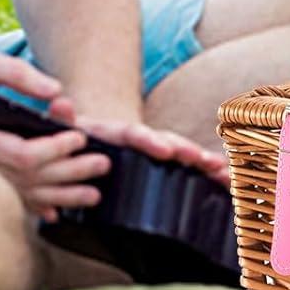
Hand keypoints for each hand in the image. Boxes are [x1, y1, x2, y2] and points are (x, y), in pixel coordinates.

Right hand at [0, 45, 112, 221]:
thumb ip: (14, 74)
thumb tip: (56, 91)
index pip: (22, 153)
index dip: (55, 148)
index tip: (79, 137)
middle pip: (29, 178)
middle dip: (70, 173)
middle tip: (104, 165)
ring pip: (21, 195)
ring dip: (60, 196)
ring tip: (94, 196)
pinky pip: (4, 199)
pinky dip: (32, 206)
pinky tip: (53, 214)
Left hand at [77, 118, 230, 187]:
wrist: (94, 138)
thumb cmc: (79, 138)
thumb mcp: (67, 129)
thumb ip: (63, 119)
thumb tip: (60, 104)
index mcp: (120, 132)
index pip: (136, 135)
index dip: (151, 141)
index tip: (165, 150)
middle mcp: (144, 139)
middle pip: (169, 143)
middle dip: (187, 151)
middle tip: (204, 160)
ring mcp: (157, 151)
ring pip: (184, 155)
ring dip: (204, 162)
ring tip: (225, 173)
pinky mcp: (163, 166)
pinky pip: (189, 170)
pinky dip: (210, 175)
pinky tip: (230, 184)